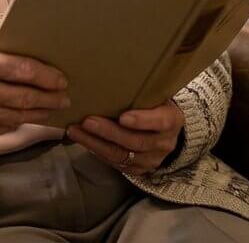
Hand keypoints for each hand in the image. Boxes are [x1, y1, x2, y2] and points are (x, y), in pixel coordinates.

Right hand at [0, 33, 69, 140]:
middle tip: (64, 96)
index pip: (24, 70)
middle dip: (51, 97)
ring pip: (20, 116)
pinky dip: (19, 121)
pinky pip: (4, 127)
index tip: (60, 78)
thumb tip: (26, 50)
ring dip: (40, 112)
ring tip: (52, 107)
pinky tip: (27, 115)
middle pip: (27, 97)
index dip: (47, 76)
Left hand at [66, 101, 183, 175]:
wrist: (163, 129)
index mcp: (172, 120)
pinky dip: (97, 151)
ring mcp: (151, 160)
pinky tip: (83, 140)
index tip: (122, 117)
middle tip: (87, 121)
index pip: (160, 122)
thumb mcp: (154, 96)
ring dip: (95, 143)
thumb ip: (140, 93)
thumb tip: (107, 78)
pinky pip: (115, 163)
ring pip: (121, 155)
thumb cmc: (153, 104)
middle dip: (109, 132)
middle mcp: (164, 143)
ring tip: (76, 131)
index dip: (142, 121)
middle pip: (135, 141)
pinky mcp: (137, 169)